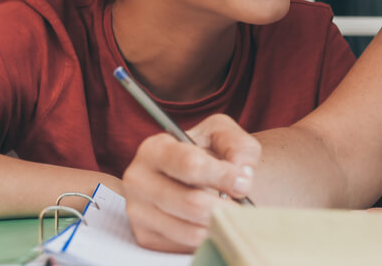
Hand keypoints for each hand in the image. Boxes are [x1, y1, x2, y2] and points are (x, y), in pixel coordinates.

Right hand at [123, 114, 259, 251]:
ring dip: (220, 225)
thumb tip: (241, 177)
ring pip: (191, 230)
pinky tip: (212, 224)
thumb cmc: (207, 152)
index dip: (224, 176)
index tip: (242, 183)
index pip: (191, 165)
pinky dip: (207, 238)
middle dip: (226, 207)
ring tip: (230, 214)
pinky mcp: (146, 237)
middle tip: (242, 206)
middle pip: (192, 203)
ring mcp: (138, 211)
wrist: (192, 176)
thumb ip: (238, 146)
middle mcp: (138, 180)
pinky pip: (186, 247)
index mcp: (154, 149)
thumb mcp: (223, 134)